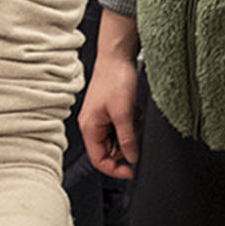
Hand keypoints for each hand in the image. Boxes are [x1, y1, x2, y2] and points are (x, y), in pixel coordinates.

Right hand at [80, 20, 140, 179]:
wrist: (118, 55)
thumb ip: (127, 139)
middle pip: (110, 149)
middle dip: (126, 144)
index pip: (99, 160)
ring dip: (130, 131)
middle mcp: (93, 124)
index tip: (131, 170)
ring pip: (118, 138)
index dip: (115, 169)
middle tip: (135, 131)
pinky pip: (122, 125)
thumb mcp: (124, 113)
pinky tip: (133, 108)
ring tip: (133, 115)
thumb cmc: (115, 79)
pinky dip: (131, 121)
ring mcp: (101, 117)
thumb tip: (131, 158)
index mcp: (90, 127)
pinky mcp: (110, 109)